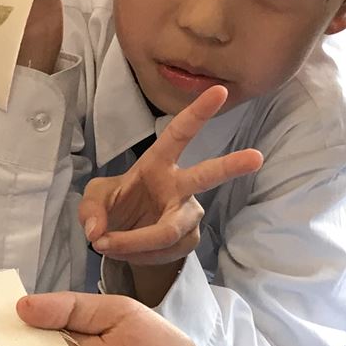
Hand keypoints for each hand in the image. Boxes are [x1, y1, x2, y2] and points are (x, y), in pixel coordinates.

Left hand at [80, 84, 262, 266]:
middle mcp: (180, 186)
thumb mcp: (93, 200)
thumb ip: (90, 210)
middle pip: (207, 176)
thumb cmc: (115, 207)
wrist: (124, 240)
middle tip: (255, 157)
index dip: (198, 113)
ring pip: (167, 232)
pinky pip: (161, 252)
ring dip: (131, 243)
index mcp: (158, 163)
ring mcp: (189, 214)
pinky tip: (124, 251)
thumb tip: (98, 231)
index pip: (179, 134)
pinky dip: (134, 255)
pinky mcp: (189, 239)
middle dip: (232, 166)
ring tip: (106, 244)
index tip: (220, 90)